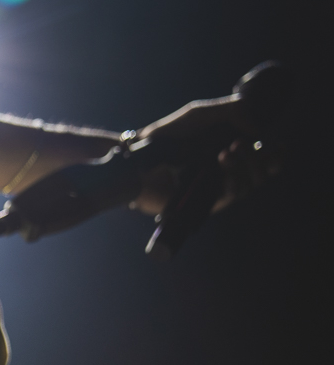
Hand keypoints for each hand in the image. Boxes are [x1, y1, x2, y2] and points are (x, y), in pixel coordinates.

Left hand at [132, 94, 283, 216]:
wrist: (138, 157)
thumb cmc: (168, 135)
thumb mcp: (200, 115)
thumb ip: (232, 111)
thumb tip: (259, 127)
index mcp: (231, 153)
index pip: (264, 159)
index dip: (276, 156)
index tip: (278, 146)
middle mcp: (227, 172)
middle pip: (262, 173)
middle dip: (260, 158)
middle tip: (240, 143)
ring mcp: (217, 188)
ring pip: (250, 184)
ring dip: (247, 166)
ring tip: (228, 151)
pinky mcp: (206, 202)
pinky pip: (232, 194)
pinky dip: (234, 177)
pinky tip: (223, 162)